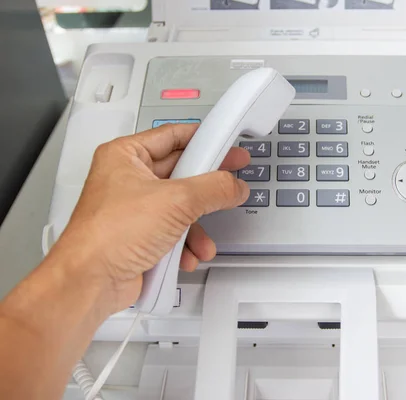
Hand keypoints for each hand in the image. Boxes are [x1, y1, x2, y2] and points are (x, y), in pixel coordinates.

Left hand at [50, 123, 249, 314]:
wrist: (90, 282)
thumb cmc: (108, 235)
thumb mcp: (176, 201)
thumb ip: (213, 188)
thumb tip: (234, 185)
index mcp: (125, 156)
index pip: (173, 135)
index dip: (204, 139)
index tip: (226, 145)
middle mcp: (128, 179)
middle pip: (181, 174)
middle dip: (206, 188)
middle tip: (230, 183)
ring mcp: (134, 209)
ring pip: (181, 207)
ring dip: (197, 226)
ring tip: (203, 238)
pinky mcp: (140, 236)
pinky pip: (174, 232)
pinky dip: (185, 245)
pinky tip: (188, 255)